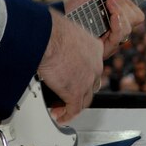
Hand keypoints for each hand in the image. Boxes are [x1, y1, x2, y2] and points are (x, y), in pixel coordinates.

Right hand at [38, 9, 103, 123]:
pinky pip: (73, 109)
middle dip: (81, 91)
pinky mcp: (75, 92)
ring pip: (84, 99)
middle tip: (69, 95)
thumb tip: (55, 38)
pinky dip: (66, 115)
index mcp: (95, 48)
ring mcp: (87, 80)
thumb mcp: (67, 30)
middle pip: (92, 84)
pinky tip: (60, 116)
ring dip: (73, 106)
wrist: (49, 38)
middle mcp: (96, 65)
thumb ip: (66, 39)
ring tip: (62, 108)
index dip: (85, 75)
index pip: (94, 66)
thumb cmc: (53, 29)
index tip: (77, 78)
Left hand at [64, 0, 145, 58]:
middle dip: (124, 4)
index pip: (135, 12)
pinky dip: (118, 23)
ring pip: (129, 27)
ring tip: (107, 2)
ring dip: (120, 11)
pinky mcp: (105, 49)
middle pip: (136, 19)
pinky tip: (112, 15)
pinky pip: (119, 37)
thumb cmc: (74, 7)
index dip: (130, 1)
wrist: (59, 20)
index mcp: (117, 17)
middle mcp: (117, 29)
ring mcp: (112, 40)